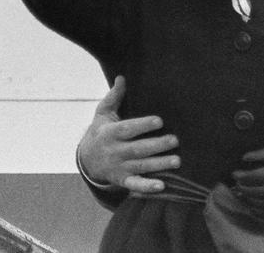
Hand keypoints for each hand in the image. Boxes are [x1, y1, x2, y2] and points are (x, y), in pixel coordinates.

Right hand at [77, 76, 179, 192]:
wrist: (86, 159)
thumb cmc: (101, 131)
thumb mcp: (103, 114)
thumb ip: (113, 97)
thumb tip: (122, 77)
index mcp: (110, 133)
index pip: (127, 129)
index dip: (142, 125)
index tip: (159, 121)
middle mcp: (114, 151)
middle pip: (137, 149)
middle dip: (156, 146)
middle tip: (175, 140)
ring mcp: (118, 167)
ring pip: (140, 167)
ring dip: (159, 165)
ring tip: (177, 161)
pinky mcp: (122, 180)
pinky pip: (134, 185)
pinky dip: (147, 187)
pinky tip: (162, 185)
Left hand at [231, 139, 263, 214]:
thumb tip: (245, 158)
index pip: (259, 176)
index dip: (244, 176)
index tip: (235, 174)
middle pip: (260, 191)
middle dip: (245, 189)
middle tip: (236, 186)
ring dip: (251, 201)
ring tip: (242, 196)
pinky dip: (263, 210)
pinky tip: (254, 206)